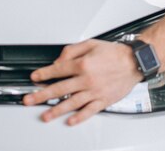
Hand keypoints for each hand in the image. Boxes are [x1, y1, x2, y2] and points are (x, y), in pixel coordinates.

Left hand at [22, 39, 141, 125]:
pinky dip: (79, 117)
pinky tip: (70, 121)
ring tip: (45, 115)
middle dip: (41, 95)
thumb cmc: (114, 53)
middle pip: (59, 89)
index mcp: (83, 64)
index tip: (35, 78)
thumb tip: (59, 60)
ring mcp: (95, 91)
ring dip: (56, 110)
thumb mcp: (91, 43)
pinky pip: (89, 110)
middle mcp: (87, 79)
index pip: (57, 70)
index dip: (43, 74)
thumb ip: (72, 50)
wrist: (134, 62)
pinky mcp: (103, 99)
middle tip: (30, 100)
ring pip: (71, 103)